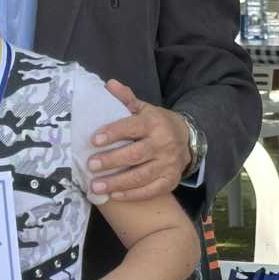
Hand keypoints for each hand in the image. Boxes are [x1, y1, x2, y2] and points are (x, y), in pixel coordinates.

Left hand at [87, 81, 192, 201]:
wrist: (187, 139)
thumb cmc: (156, 124)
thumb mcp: (144, 108)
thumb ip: (126, 99)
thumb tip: (109, 84)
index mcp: (154, 123)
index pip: (131, 128)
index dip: (112, 133)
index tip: (93, 140)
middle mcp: (164, 143)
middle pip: (135, 155)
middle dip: (111, 161)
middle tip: (91, 165)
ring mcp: (168, 164)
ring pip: (141, 176)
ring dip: (117, 182)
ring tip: (96, 185)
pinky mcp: (170, 181)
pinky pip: (150, 191)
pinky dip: (131, 195)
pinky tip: (114, 195)